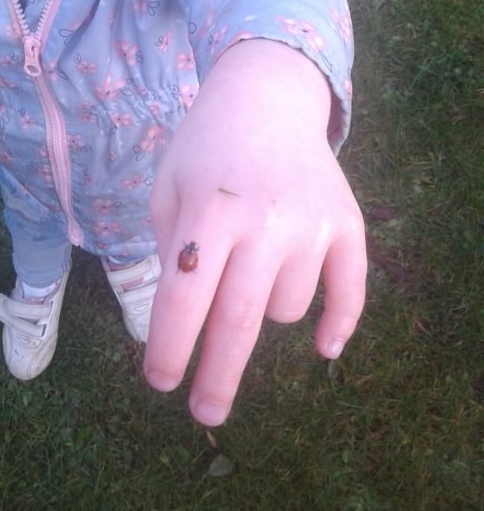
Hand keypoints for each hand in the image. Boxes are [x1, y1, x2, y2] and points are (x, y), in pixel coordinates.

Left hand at [144, 40, 365, 425]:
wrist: (265, 97)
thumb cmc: (203, 148)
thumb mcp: (166, 187)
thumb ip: (171, 252)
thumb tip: (185, 325)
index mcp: (207, 211)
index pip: (184, 299)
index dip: (169, 349)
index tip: (160, 381)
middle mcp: (263, 221)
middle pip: (237, 322)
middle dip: (217, 377)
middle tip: (204, 413)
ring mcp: (312, 224)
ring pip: (283, 309)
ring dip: (259, 305)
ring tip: (248, 259)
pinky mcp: (347, 225)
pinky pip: (349, 294)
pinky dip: (338, 323)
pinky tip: (324, 347)